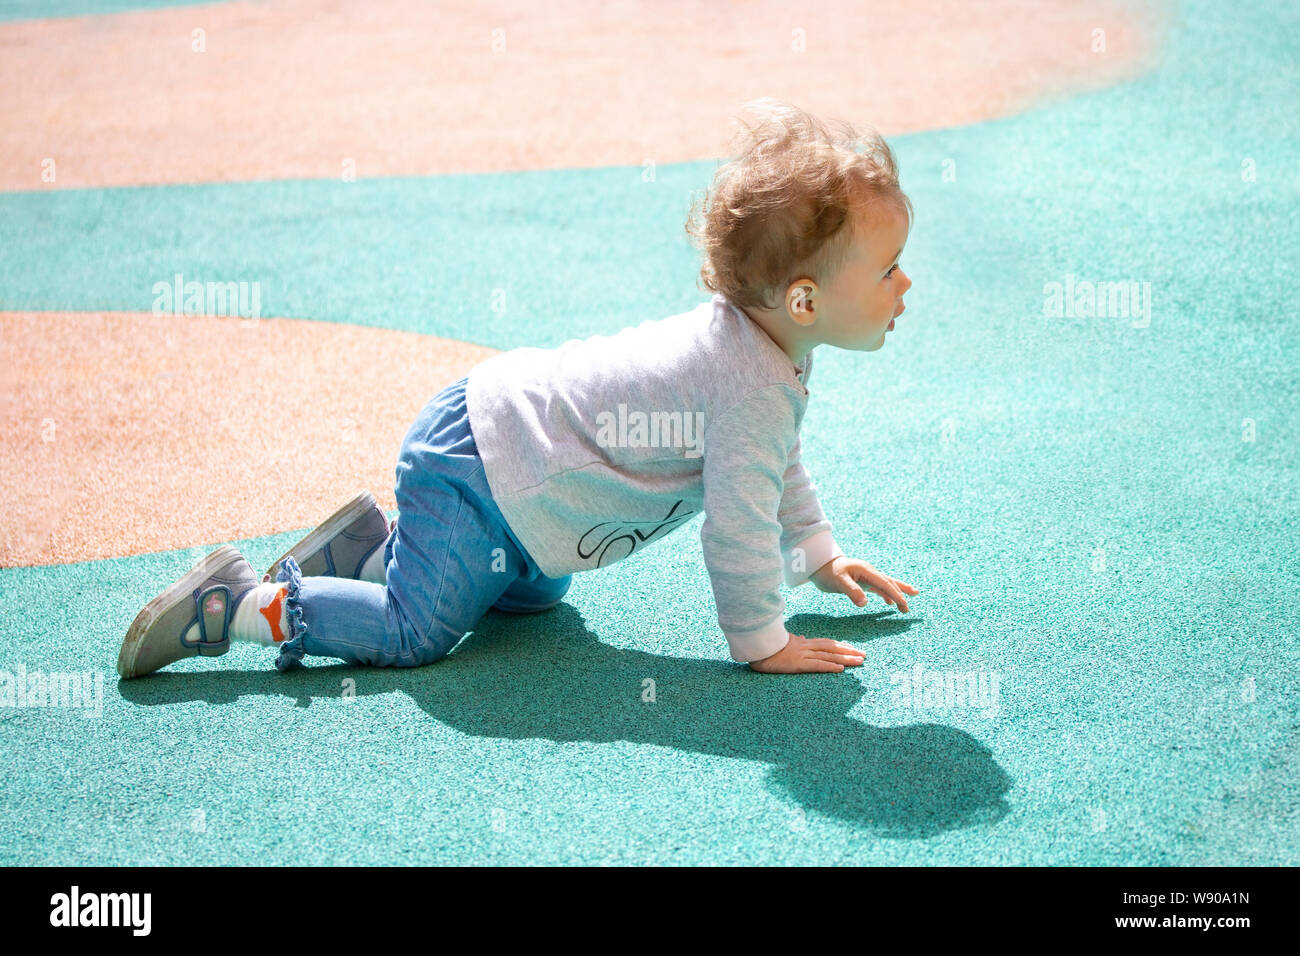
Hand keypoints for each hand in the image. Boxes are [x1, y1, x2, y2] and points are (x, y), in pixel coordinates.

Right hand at [748, 632, 864, 673]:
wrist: (754, 647)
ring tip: (860, 662)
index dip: (841, 646)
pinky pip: (816, 665)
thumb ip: (795, 640)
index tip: (853, 649)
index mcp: (802, 642)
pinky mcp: (797, 664)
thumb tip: (802, 638)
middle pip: (832, 648)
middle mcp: (805, 647)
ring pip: (828, 656)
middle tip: (864, 656)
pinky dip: (830, 667)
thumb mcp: (783, 640)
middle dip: (849, 652)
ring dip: (846, 659)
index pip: (826, 643)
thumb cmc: (766, 645)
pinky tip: (841, 669)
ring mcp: (802, 654)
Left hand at [810, 555, 918, 611]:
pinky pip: (878, 587)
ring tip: (910, 599)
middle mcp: (869, 572)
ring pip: (886, 584)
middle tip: (910, 605)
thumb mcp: (839, 582)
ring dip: (897, 592)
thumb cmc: (828, 572)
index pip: (885, 584)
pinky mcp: (862, 580)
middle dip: (901, 593)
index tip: (904, 605)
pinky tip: (888, 602)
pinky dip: (885, 594)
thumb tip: (865, 603)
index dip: (896, 594)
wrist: (819, 564)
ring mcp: (866, 576)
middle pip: (889, 583)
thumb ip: (852, 591)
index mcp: (866, 571)